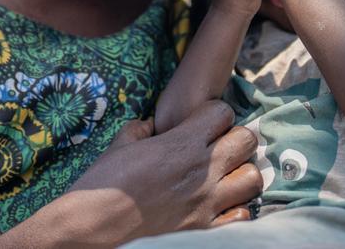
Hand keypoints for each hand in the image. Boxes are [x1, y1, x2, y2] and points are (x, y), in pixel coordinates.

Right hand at [67, 101, 261, 244]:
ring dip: (241, 174)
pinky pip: (241, 215)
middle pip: (247, 140)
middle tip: (219, 147)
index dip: (215, 114)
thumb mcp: (119, 145)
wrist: (91, 231)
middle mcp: (201, 172)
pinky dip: (235, 209)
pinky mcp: (205, 232)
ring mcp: (207, 204)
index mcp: (181, 144)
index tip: (205, 124)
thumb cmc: (101, 187)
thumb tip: (151, 125)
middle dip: (235, 139)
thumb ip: (141, 129)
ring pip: (252, 178)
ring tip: (225, 177)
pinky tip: (219, 207)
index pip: (223, 112)